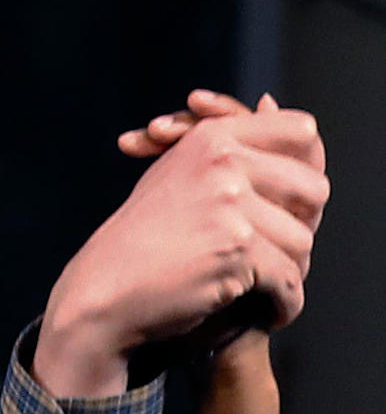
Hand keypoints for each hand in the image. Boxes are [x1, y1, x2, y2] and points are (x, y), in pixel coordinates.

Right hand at [39, 91, 327, 396]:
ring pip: (302, 239)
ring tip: (270, 289)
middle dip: (303, 225)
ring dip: (290, 271)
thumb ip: (227, 147)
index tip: (286, 203)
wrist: (99, 295)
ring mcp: (230, 207)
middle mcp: (223, 164)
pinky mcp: (236, 250)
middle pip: (314, 188)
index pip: (301, 131)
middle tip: (282, 253)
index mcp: (212, 139)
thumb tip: (272, 100)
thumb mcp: (176, 175)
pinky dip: (283, 302)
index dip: (305, 166)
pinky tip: (273, 313)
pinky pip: (287, 279)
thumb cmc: (137, 241)